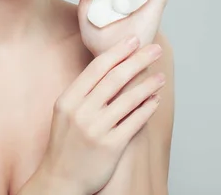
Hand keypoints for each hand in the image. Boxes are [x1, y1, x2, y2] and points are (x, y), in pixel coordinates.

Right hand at [34, 35, 164, 194]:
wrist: (60, 180)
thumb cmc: (65, 144)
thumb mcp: (65, 113)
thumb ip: (82, 92)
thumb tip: (109, 69)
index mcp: (68, 100)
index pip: (97, 68)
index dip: (118, 52)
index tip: (133, 40)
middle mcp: (81, 112)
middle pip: (115, 78)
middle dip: (138, 60)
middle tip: (153, 49)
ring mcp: (96, 129)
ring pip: (128, 99)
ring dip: (148, 84)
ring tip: (160, 76)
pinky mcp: (111, 146)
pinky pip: (134, 122)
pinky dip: (147, 108)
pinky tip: (154, 100)